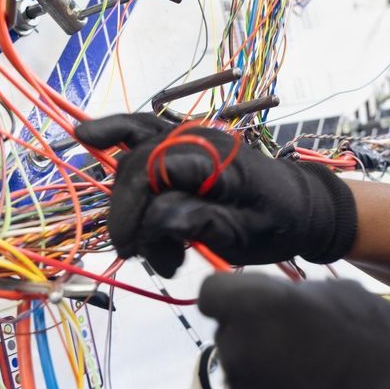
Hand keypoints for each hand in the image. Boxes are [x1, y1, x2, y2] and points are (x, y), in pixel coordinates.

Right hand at [75, 113, 356, 276]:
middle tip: (148, 258)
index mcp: (218, 160)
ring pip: (133, 154)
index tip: (134, 250)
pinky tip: (88, 134)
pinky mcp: (181, 143)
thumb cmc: (278, 224)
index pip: (155, 174)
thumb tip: (159, 218)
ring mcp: (188, 137)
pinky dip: (115, 132)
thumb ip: (204, 223)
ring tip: (149, 244)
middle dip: (129, 215)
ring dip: (127, 199)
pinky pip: (141, 131)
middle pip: (137, 168)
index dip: (134, 212)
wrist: (301, 207)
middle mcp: (198, 140)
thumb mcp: (248, 234)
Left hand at [198, 273, 389, 388]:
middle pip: (229, 336)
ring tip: (314, 380)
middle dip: (256, 336)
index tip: (252, 302)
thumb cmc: (381, 352)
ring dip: (267, 374)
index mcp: (254, 307)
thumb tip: (285, 299)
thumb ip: (298, 293)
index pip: (212, 292)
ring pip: (243, 376)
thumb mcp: (346, 295)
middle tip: (300, 343)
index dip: (232, 296)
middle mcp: (238, 351)